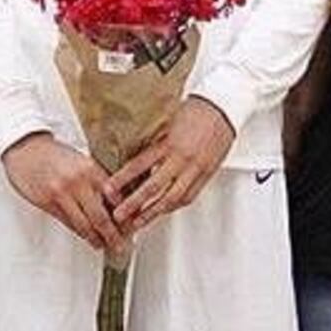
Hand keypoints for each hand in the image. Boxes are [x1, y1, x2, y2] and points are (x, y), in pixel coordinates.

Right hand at [1, 133, 122, 250]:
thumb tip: (116, 202)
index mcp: (91, 168)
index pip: (116, 199)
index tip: (132, 226)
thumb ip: (98, 179)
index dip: (126, 216)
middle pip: (101, 218)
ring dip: (96, 239)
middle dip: (114, 236)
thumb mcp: (82, 160)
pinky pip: (68, 223)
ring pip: (84, 226)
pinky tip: (87, 236)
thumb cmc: (54, 154)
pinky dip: (80, 232)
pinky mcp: (47, 203)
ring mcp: (61, 194)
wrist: (25, 148)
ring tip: (104, 245)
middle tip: (121, 246)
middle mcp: (78, 182)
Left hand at [108, 97, 235, 234]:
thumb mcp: (167, 122)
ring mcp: (195, 169)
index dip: (122, 179)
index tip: (108, 189)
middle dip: (134, 204)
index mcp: (168, 142)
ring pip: (171, 198)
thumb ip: (152, 141)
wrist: (223, 108)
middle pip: (153, 187)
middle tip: (119, 215)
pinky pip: (188, 196)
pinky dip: (173, 206)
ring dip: (152, 213)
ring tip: (138, 222)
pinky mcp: (206, 174)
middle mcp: (181, 158)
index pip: (140, 165)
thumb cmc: (195, 110)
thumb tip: (132, 157)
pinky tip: (162, 212)